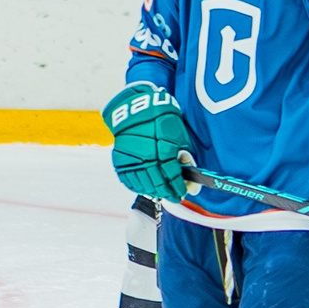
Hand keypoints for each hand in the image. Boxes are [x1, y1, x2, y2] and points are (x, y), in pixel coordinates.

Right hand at [103, 82, 196, 203]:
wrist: (136, 109)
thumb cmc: (162, 119)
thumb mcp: (178, 134)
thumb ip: (182, 154)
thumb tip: (187, 171)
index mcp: (164, 151)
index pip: (173, 177)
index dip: (179, 188)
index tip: (182, 193)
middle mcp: (147, 158)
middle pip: (158, 184)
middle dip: (168, 194)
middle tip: (174, 198)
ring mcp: (132, 161)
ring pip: (144, 185)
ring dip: (154, 192)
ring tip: (161, 194)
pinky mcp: (121, 161)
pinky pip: (129, 181)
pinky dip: (138, 187)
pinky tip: (145, 188)